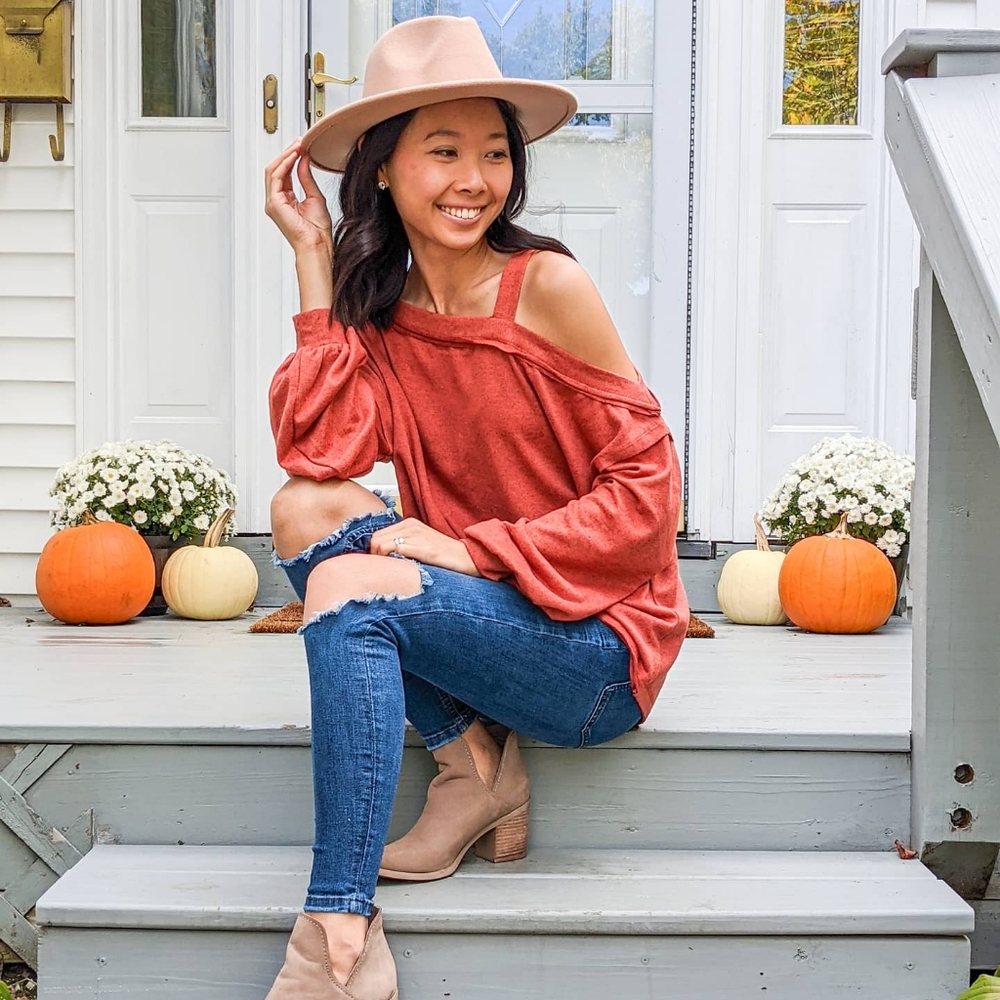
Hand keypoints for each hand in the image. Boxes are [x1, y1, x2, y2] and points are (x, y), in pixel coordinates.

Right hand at [264, 140, 333, 254]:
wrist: (317, 244)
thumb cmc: (317, 230)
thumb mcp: (315, 196)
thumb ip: (306, 177)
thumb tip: (304, 159)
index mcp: (285, 200)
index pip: (284, 173)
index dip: (292, 158)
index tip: (302, 147)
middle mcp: (276, 201)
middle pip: (276, 170)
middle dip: (287, 154)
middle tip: (299, 142)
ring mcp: (273, 202)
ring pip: (273, 171)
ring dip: (285, 156)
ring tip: (297, 146)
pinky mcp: (274, 203)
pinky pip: (275, 177)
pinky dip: (284, 164)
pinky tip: (294, 156)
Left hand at [370, 518, 481, 576]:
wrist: (467, 557)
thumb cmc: (443, 555)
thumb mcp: (419, 543)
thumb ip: (402, 544)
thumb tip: (380, 556)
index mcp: (408, 523)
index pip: (376, 535)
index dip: (374, 551)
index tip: (380, 564)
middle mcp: (411, 525)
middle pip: (375, 539)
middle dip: (374, 556)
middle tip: (383, 569)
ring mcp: (417, 534)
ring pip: (381, 544)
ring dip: (381, 560)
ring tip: (391, 570)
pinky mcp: (424, 547)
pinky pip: (395, 550)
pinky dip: (391, 561)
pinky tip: (399, 569)